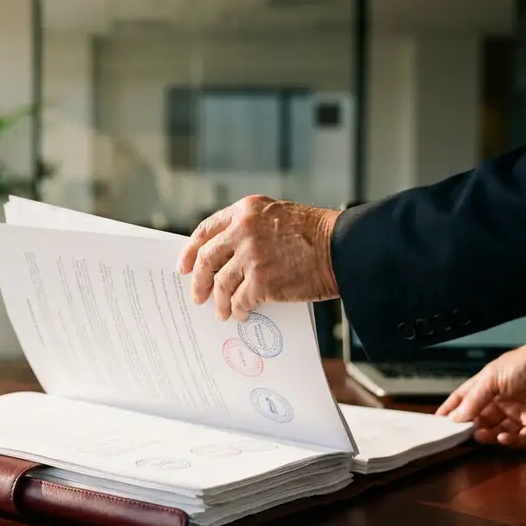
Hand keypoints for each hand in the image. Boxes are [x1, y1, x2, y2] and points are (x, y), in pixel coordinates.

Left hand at [176, 196, 341, 320]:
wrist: (343, 247)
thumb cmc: (315, 234)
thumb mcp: (276, 216)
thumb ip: (249, 229)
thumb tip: (225, 259)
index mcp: (245, 211)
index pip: (206, 231)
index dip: (190, 251)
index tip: (183, 267)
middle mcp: (243, 231)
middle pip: (206, 259)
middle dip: (198, 281)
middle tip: (197, 296)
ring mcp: (250, 256)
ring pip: (221, 284)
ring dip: (219, 301)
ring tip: (221, 312)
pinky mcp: (261, 281)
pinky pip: (239, 301)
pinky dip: (238, 310)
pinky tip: (240, 314)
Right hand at [435, 340, 525, 446]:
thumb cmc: (523, 364)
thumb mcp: (491, 377)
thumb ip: (473, 399)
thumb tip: (455, 418)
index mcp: (489, 386)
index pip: (466, 399)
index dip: (452, 409)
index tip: (438, 421)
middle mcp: (503, 401)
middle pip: (482, 419)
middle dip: (471, 427)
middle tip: (463, 433)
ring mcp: (520, 414)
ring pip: (499, 431)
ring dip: (489, 436)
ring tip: (482, 436)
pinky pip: (521, 439)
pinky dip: (511, 441)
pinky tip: (503, 438)